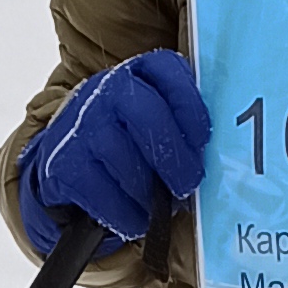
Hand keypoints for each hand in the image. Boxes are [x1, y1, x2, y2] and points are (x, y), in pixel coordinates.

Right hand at [20, 49, 208, 247]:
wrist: (66, 165)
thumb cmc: (126, 145)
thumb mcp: (152, 121)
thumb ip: (182, 126)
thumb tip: (225, 159)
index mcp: (136, 74)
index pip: (166, 69)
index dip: (189, 105)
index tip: (202, 140)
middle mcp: (104, 90)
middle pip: (148, 116)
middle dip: (174, 158)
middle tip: (187, 185)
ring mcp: (80, 125)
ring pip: (125, 159)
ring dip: (148, 193)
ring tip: (156, 206)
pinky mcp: (62, 164)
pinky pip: (102, 193)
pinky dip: (124, 214)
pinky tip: (132, 218)